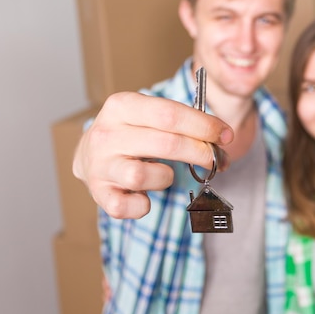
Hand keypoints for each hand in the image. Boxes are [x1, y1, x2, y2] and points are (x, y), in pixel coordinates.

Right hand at [73, 91, 232, 218]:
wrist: (89, 155)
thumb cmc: (132, 134)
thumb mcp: (150, 116)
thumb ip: (183, 123)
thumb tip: (223, 138)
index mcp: (121, 106)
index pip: (170, 113)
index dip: (204, 125)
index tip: (226, 135)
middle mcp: (106, 134)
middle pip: (166, 144)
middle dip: (200, 153)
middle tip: (217, 160)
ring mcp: (99, 165)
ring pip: (143, 176)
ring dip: (165, 177)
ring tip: (163, 175)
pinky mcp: (99, 194)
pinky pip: (129, 207)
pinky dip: (143, 206)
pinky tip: (145, 197)